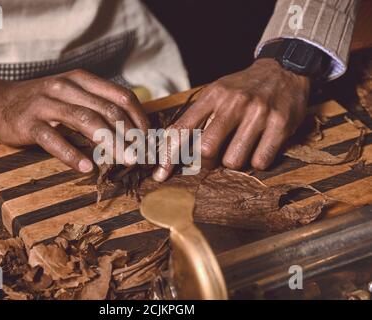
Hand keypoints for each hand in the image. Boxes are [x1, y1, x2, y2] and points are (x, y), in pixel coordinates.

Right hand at [0, 69, 149, 172]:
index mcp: (81, 80)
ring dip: (109, 142)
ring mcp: (46, 104)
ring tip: (125, 160)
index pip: (120, 95)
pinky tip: (87, 167)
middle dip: (129, 134)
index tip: (148, 138)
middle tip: (142, 154)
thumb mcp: (70, 95)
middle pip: (107, 110)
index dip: (139, 117)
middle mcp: (66, 88)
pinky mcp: (30, 123)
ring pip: (85, 121)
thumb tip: (130, 127)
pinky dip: (72, 154)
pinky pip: (54, 139)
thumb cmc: (41, 102)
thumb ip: (96, 105)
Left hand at [153, 58, 309, 181]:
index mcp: (213, 96)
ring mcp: (258, 114)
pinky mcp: (280, 125)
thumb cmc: (243, 88)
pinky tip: (259, 148)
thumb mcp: (216, 93)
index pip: (183, 129)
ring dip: (233, 162)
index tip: (160, 174)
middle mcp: (234, 103)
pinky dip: (257, 162)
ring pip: (233, 161)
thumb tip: (168, 143)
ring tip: (240, 147)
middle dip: (206, 162)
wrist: (284, 70)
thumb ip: (194, 117)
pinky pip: (260, 161)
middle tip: (213, 158)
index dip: (168, 155)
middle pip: (206, 150)